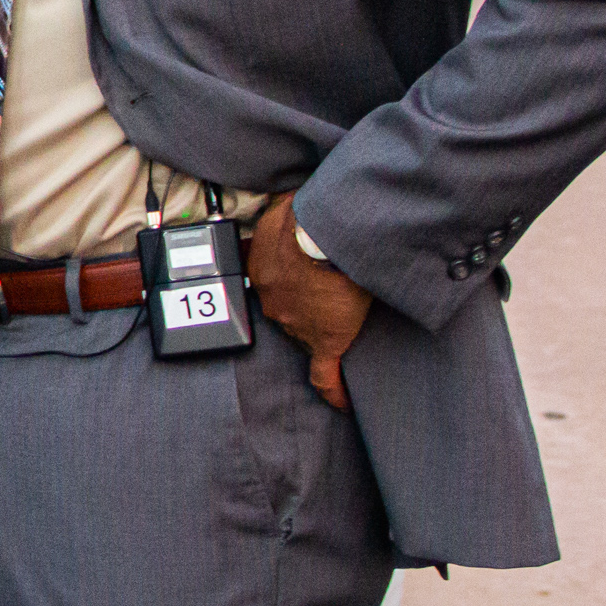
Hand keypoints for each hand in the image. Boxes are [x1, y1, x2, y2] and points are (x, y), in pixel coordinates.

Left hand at [248, 191, 374, 412]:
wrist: (331, 238)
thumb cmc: (308, 216)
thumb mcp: (285, 206)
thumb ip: (283, 213)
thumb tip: (288, 202)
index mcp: (262, 270)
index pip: (270, 283)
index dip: (287, 282)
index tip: (296, 280)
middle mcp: (272, 301)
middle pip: (288, 309)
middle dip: (305, 300)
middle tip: (325, 290)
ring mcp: (297, 325)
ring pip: (307, 331)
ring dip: (323, 322)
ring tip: (344, 313)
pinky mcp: (326, 341)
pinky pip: (324, 374)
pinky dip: (331, 390)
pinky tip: (340, 403)